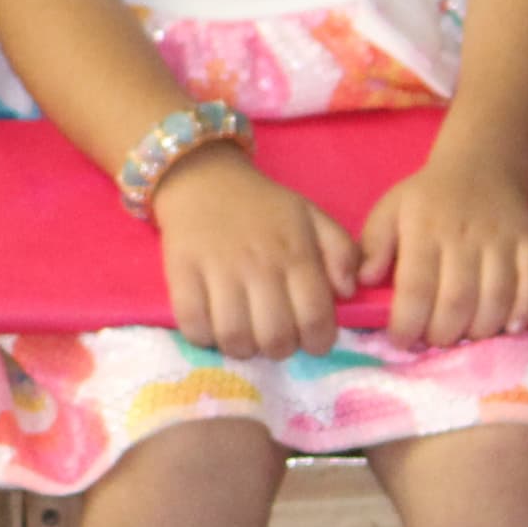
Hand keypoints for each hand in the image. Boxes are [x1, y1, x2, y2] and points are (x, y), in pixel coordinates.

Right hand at [151, 147, 358, 359]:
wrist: (204, 178)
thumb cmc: (263, 206)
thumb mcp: (312, 217)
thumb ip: (342, 253)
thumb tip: (346, 292)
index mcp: (295, 254)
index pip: (315, 318)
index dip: (318, 342)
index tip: (311, 340)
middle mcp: (259, 265)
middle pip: (275, 338)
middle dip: (280, 349)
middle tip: (275, 337)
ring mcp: (217, 270)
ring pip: (234, 338)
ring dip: (243, 348)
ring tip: (244, 334)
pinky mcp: (181, 273)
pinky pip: (193, 326)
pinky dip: (204, 337)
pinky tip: (212, 325)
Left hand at [359, 145, 527, 349]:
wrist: (482, 166)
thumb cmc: (428, 198)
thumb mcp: (390, 210)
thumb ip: (372, 246)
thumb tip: (363, 281)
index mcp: (424, 229)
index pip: (416, 287)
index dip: (407, 323)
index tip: (400, 341)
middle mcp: (465, 236)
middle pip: (457, 300)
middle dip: (443, 334)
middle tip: (433, 341)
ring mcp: (502, 240)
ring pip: (496, 298)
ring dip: (480, 329)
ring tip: (464, 336)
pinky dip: (525, 310)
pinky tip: (509, 327)